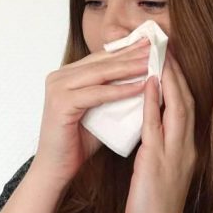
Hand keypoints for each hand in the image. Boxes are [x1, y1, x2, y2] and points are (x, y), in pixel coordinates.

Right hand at [32, 37, 150, 189]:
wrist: (56, 168)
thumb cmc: (78, 142)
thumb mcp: (100, 110)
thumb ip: (115, 93)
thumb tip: (146, 79)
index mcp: (67, 75)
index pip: (101, 57)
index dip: (127, 50)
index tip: (151, 44)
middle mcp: (59, 76)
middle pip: (102, 61)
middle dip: (131, 54)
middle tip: (156, 47)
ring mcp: (57, 88)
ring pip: (101, 73)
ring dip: (129, 68)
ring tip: (153, 63)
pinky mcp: (60, 103)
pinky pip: (97, 93)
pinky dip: (120, 90)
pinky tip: (140, 87)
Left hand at [123, 51, 196, 212]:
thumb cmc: (153, 207)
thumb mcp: (160, 170)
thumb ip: (159, 146)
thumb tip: (149, 122)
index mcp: (186, 149)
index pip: (185, 106)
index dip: (179, 80)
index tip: (170, 56)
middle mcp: (186, 148)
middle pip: (186, 100)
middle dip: (178, 71)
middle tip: (166, 44)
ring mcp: (175, 155)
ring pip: (177, 108)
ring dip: (169, 79)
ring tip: (160, 54)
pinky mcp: (158, 164)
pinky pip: (156, 127)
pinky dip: (153, 103)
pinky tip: (148, 85)